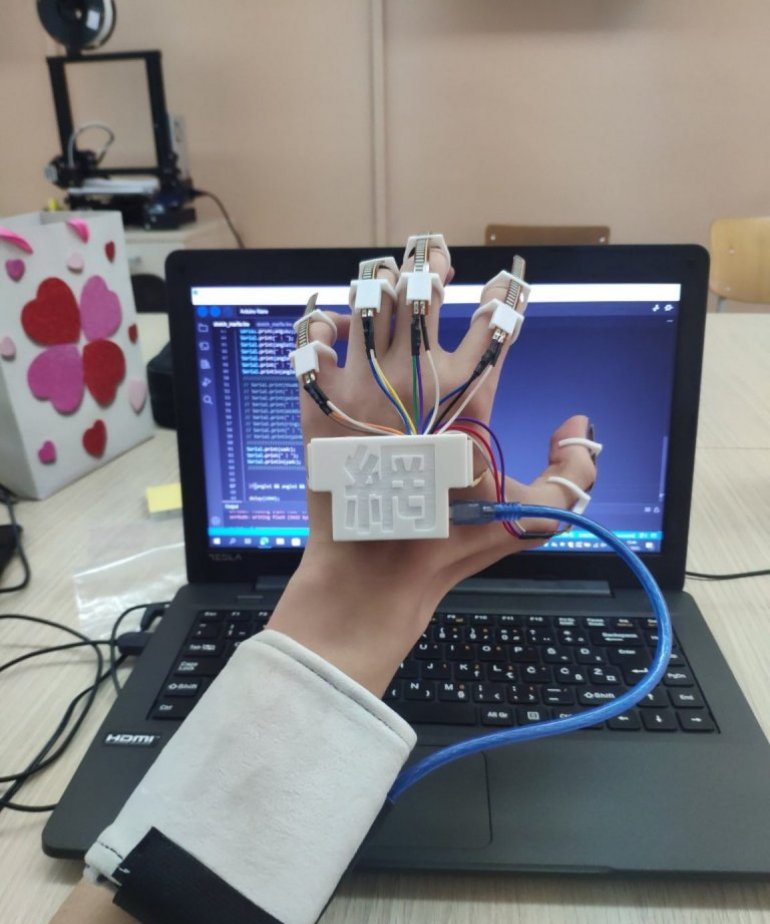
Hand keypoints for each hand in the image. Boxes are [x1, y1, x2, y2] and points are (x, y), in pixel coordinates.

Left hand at [269, 239, 597, 693]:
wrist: (372, 575)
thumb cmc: (446, 547)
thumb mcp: (529, 521)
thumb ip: (573, 474)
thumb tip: (580, 424)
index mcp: (468, 402)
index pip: (497, 325)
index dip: (507, 296)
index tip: (509, 283)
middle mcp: (417, 382)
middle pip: (428, 295)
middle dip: (435, 265)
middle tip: (437, 255)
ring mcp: (365, 388)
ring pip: (372, 304)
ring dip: (383, 283)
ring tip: (389, 273)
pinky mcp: (320, 404)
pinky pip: (312, 341)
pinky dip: (322, 323)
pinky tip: (333, 321)